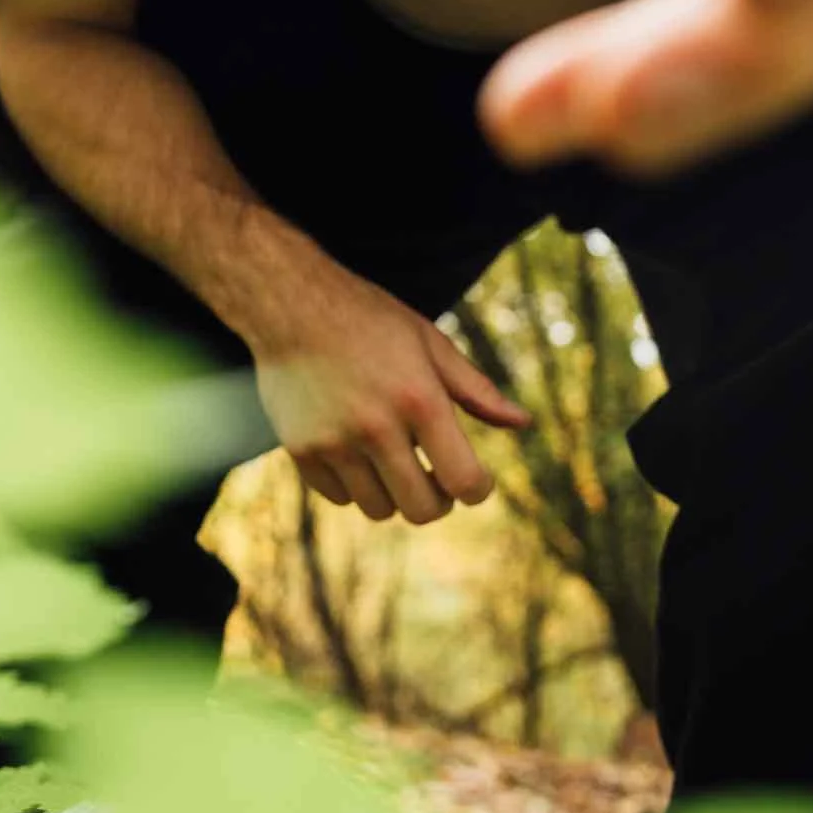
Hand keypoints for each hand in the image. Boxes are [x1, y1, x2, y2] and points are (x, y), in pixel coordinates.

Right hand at [250, 258, 527, 524]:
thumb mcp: (430, 343)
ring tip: (393, 461)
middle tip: (435, 477)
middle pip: (422, 510)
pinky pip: (340, 497)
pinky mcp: (301, 451)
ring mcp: (334, 443)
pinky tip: (356, 452)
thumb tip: (523, 423)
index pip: (464, 481)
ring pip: (379, 510)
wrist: (289, 303)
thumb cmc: (370, 320)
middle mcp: (377, 427)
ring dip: (394, 494)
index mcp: (420, 399)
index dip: (477, 490)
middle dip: (438, 500)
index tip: (474, 480)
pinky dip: (355, 485)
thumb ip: (475, 390)